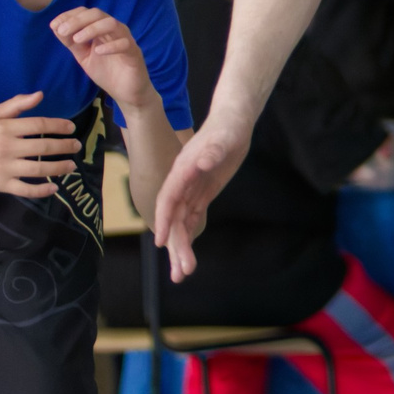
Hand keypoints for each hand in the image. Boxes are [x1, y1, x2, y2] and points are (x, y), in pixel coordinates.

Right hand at [0, 91, 77, 196]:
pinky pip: (25, 189)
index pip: (39, 125)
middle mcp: (7, 147)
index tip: (71, 128)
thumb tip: (40, 95)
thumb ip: (17, 104)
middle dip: (64, 147)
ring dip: (59, 168)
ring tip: (71, 166)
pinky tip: (54, 187)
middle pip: (42, 148)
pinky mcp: (1, 185)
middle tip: (76, 146)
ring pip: (38, 170)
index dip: (58, 126)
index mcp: (6, 128)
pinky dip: (41, 190)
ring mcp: (4, 168)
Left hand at [49, 7, 155, 111]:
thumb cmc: (106, 72)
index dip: (70, 15)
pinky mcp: (134, 53)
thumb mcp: (83, 56)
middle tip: (63, 31)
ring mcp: (125, 40)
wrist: (126, 92)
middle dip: (78, 20)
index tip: (55, 24)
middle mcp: (114, 30)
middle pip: (97, 14)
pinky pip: (124, 44)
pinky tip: (98, 52)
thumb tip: (55, 26)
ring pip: (111, 24)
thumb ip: (71, 42)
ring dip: (92, 29)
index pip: (86, 13)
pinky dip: (110, 46)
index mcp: (101, 29)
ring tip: (77, 39)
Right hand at [153, 118, 248, 280]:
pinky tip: (187, 255)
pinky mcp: (200, 194)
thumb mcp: (223, 139)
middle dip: (175, 245)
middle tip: (181, 272)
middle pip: (173, 218)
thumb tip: (200, 163)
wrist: (233, 122)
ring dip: (181, 247)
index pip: (168, 199)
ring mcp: (190, 190)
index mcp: (182, 171)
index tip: (160, 240)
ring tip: (184, 272)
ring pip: (181, 223)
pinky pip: (190, 219)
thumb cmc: (227, 128)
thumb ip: (211, 151)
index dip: (163, 220)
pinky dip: (188, 236)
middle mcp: (181, 183)